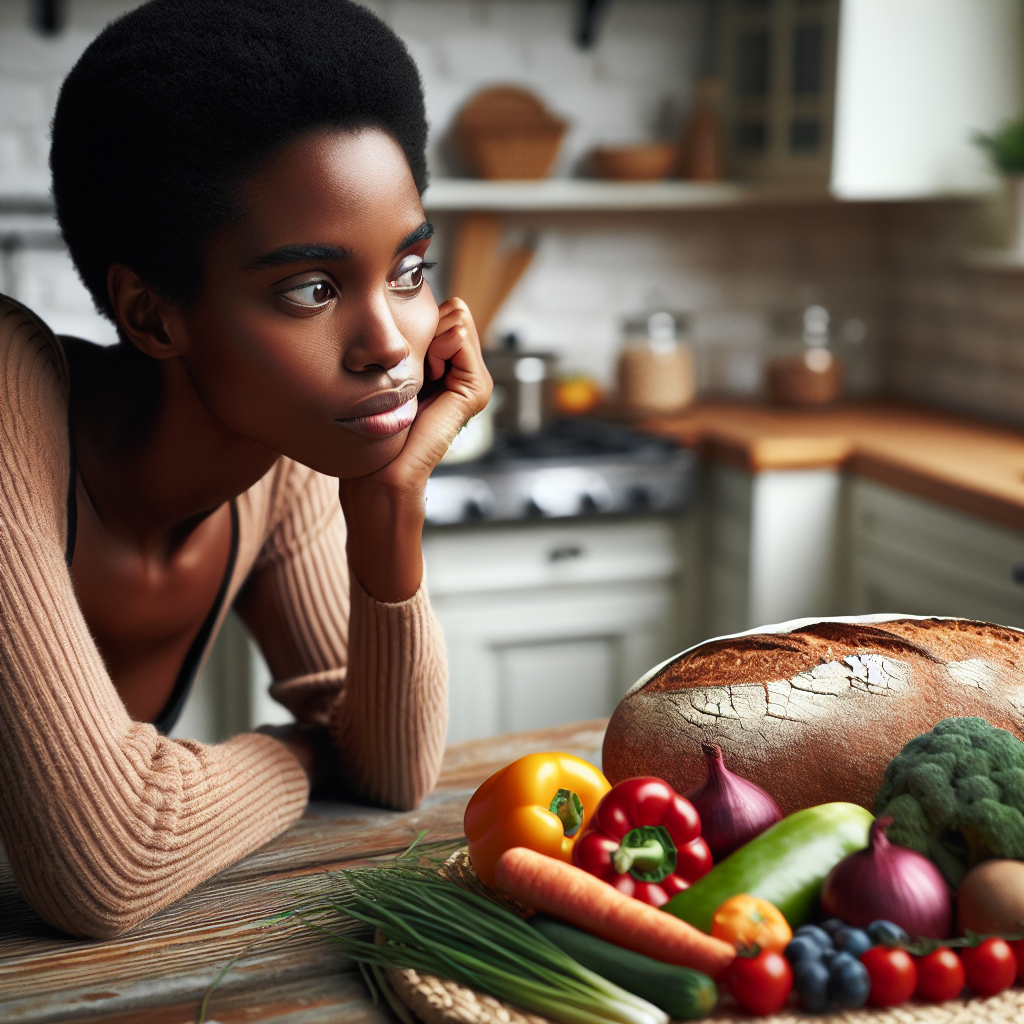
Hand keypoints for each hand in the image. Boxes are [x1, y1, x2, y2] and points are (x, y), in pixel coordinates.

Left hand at [339, 297, 491, 601]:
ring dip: (428, 338)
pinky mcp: (475, 389)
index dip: (419, 323)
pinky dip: (436, 346)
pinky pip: (459, 337)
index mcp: (447, 369)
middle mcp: (466, 374)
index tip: (400, 359)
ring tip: (417, 378)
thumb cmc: (374, 429)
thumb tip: (411, 313)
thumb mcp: (390, 375)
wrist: (380, 473)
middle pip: (455, 312)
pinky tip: (426, 377)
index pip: (446, 312)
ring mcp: (475, 382)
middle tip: (410, 369)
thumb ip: (407, 344)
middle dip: (427, 327)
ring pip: (458, 319)